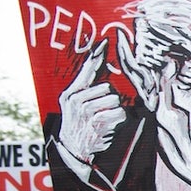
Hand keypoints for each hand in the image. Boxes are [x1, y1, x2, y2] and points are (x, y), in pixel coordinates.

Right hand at [57, 41, 125, 169]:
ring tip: (104, 121)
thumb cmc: (80, 123)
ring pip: (114, 100)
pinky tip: (107, 128)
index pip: (86, 71)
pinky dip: (118, 121)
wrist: (74, 148)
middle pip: (108, 88)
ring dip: (115, 111)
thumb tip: (99, 65)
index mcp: (71, 93)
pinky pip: (119, 113)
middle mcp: (75, 99)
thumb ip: (87, 87)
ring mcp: (85, 111)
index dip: (96, 57)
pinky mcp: (96, 123)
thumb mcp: (76, 104)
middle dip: (111, 100)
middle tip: (101, 113)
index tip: (104, 42)